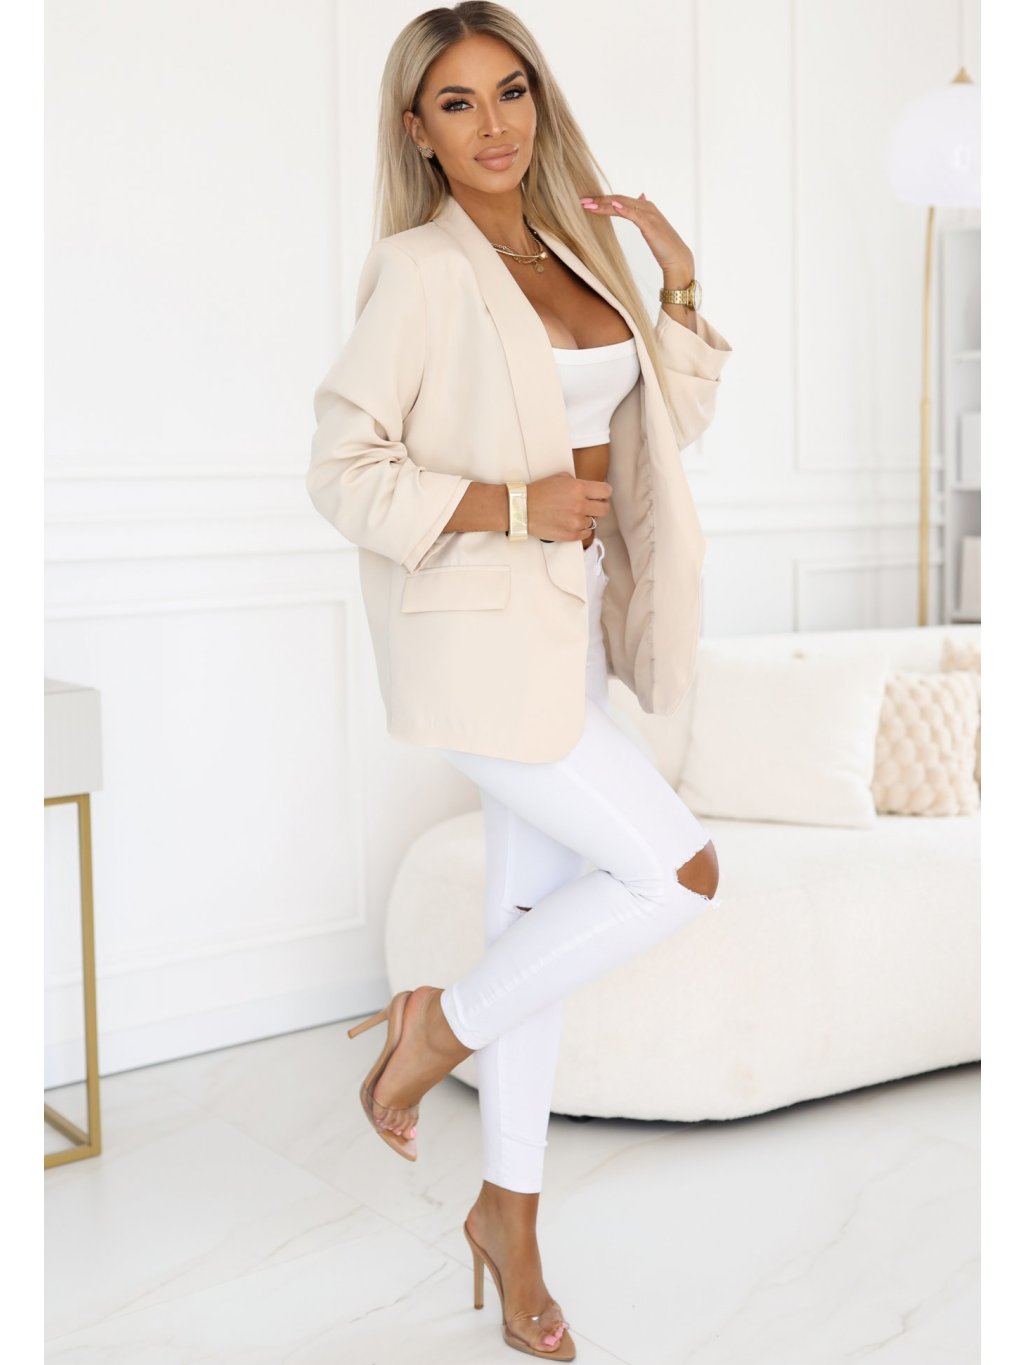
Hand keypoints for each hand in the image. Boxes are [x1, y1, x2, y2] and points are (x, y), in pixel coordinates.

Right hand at [527, 472, 611, 542]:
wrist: (522, 509)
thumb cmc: (539, 492)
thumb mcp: (560, 478)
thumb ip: (578, 483)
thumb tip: (590, 489)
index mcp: (578, 488)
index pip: (606, 491)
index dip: (604, 492)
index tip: (601, 494)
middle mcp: (580, 505)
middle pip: (605, 509)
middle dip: (600, 506)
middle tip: (593, 505)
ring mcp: (575, 522)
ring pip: (594, 522)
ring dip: (587, 518)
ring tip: (573, 514)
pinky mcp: (570, 535)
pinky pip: (586, 534)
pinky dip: (581, 529)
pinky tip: (572, 523)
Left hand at [578, 192, 694, 281]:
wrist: (678, 258)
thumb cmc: (664, 246)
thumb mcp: (652, 226)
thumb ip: (643, 213)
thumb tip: (640, 197)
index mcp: (645, 207)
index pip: (620, 200)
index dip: (603, 200)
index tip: (587, 202)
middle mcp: (647, 207)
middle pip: (618, 199)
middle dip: (599, 200)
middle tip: (582, 201)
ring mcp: (649, 215)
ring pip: (623, 204)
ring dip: (604, 204)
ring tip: (589, 205)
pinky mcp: (650, 225)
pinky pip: (634, 214)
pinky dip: (623, 209)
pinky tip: (612, 206)